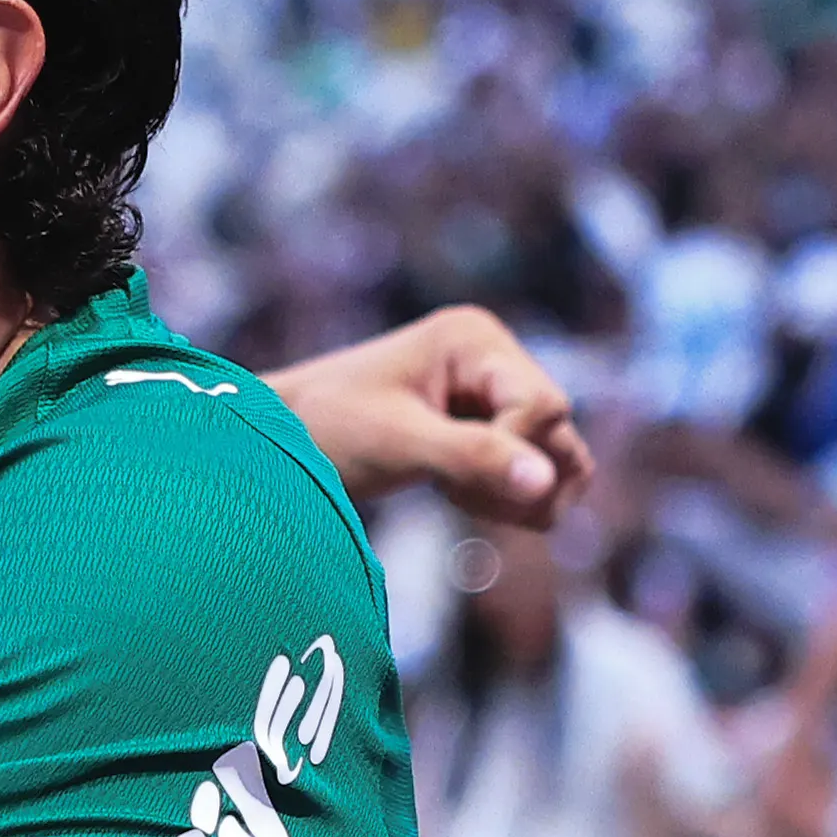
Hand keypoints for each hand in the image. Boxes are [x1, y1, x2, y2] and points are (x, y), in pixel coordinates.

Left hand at [269, 305, 593, 528]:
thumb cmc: (326, 431)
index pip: (544, 407)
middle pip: (559, 434)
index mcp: (474, 339)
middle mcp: (494, 357)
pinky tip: (451, 492)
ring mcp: (494, 393)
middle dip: (513, 478)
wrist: (277, 440)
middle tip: (447, 488)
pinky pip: (535, 474)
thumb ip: (471, 457)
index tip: (450, 479)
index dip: (510, 455)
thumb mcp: (396, 445)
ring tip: (450, 491)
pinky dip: (504, 497)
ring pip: (559, 459)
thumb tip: (548, 483)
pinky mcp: (489, 427)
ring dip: (516, 494)